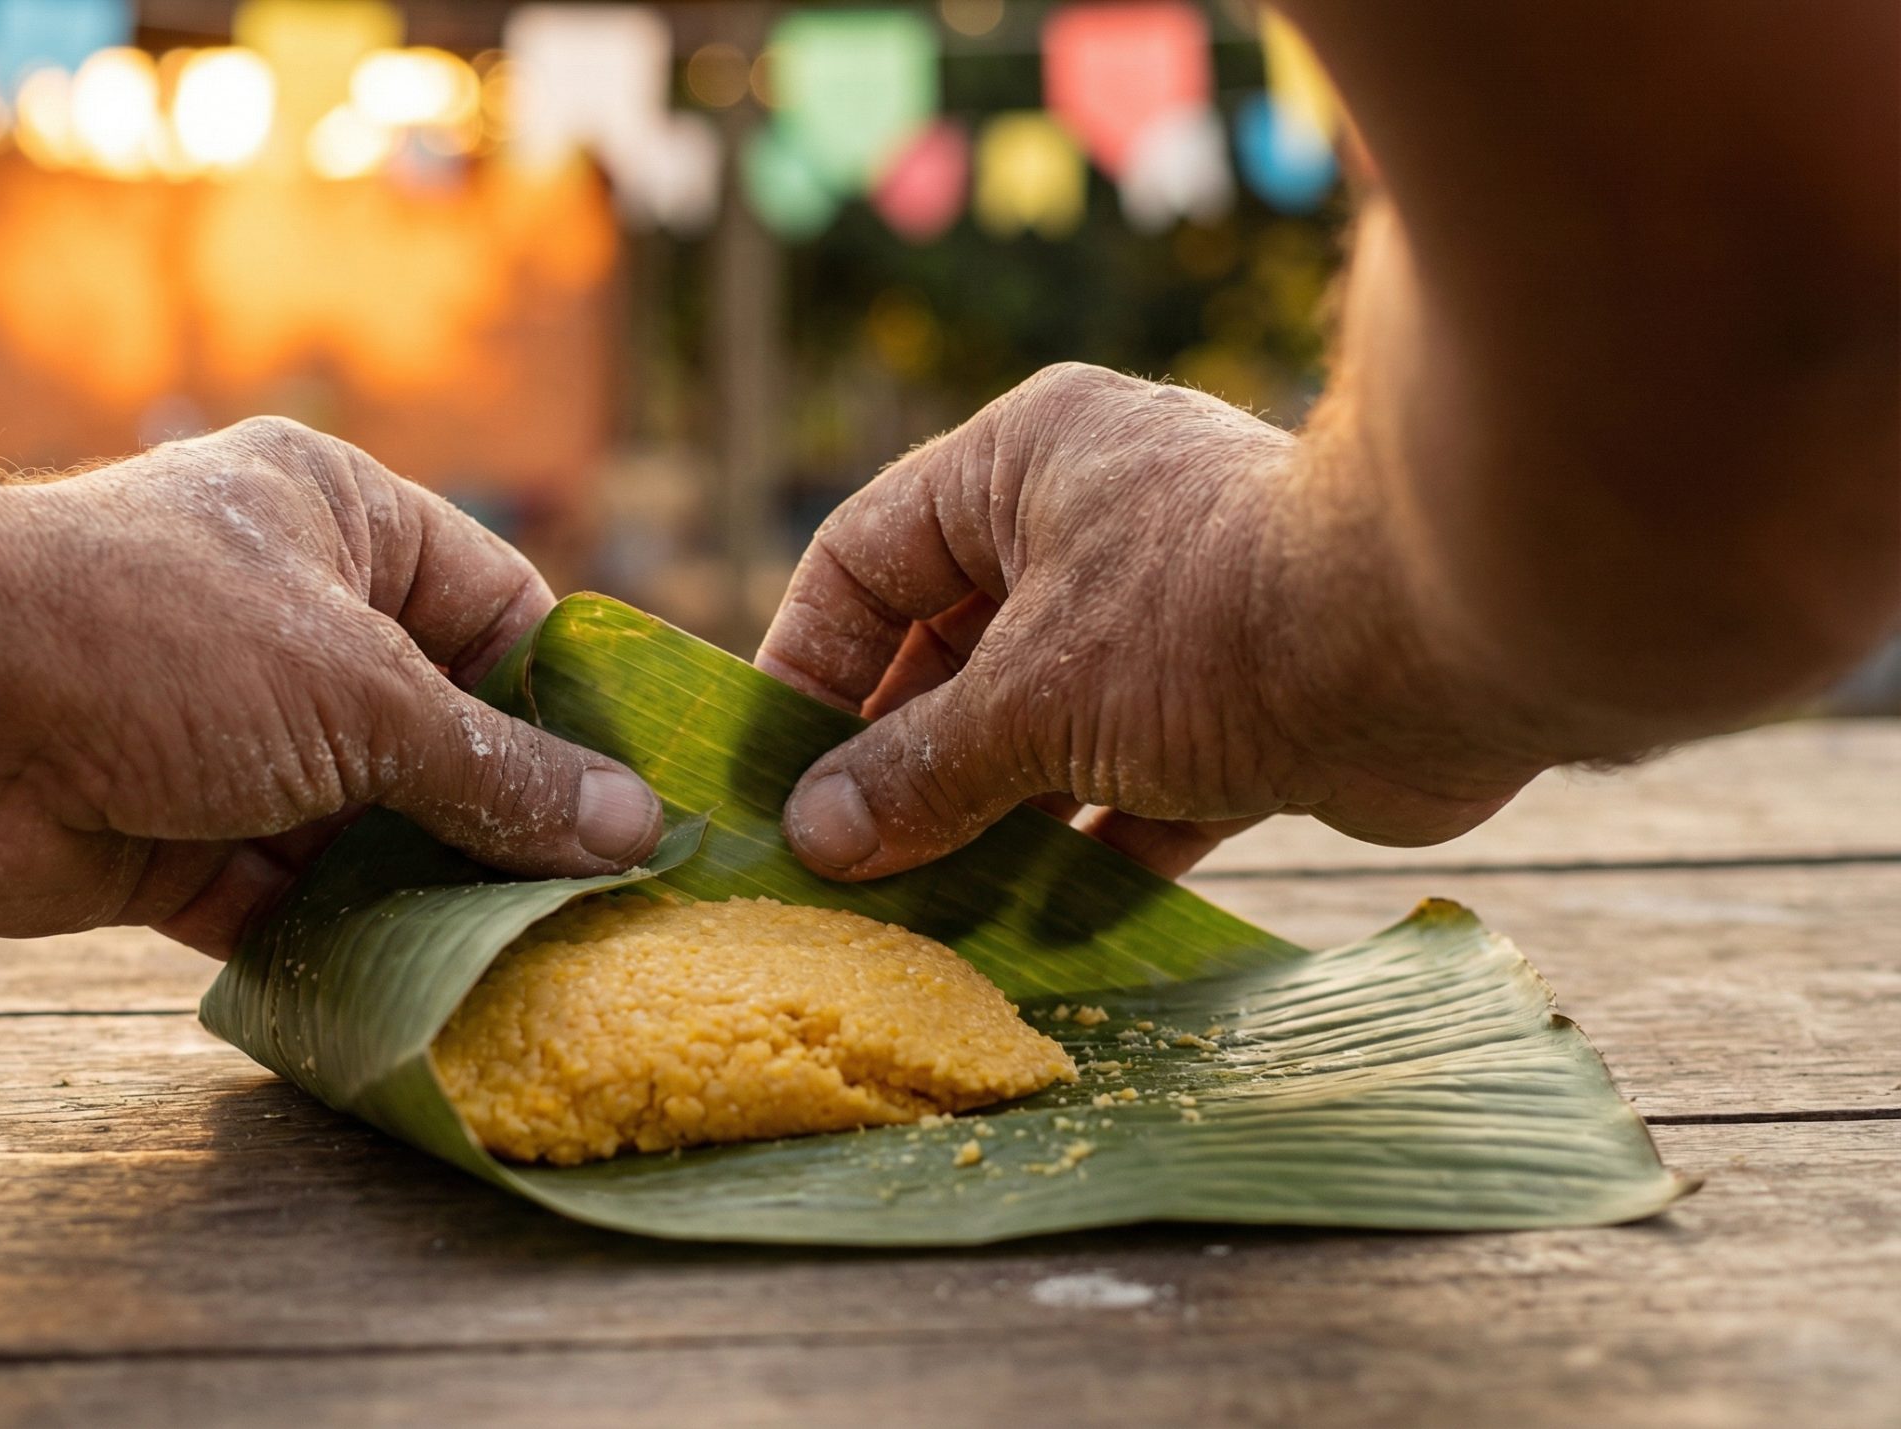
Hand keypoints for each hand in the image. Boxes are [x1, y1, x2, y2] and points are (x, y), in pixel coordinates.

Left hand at [0, 418, 662, 950]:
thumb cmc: (157, 641)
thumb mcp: (360, 694)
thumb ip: (493, 771)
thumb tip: (628, 825)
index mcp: (338, 522)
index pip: (498, 606)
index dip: (571, 701)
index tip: (648, 797)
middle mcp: (287, 619)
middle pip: (434, 728)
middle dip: (505, 815)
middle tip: (610, 906)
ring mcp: (227, 734)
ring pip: (362, 825)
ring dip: (428, 891)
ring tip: (538, 964)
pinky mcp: (171, 838)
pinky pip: (283, 897)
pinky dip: (339, 943)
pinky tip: (424, 994)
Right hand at [758, 364, 1550, 880]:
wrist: (1448, 650)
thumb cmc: (1213, 624)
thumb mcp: (1035, 698)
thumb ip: (919, 769)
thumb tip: (816, 836)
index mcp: (1024, 467)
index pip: (866, 559)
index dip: (808, 665)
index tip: (771, 774)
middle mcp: (1089, 526)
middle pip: (948, 651)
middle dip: (895, 761)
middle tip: (835, 865)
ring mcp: (1164, 620)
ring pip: (1036, 727)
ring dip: (984, 818)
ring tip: (915, 913)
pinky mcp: (1235, 709)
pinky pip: (1126, 788)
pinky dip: (1085, 853)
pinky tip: (1034, 930)